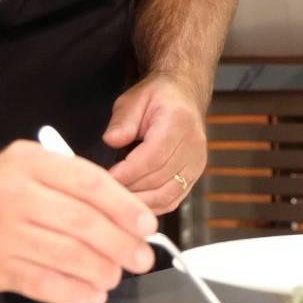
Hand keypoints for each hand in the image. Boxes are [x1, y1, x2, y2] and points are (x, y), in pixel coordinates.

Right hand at [0, 140, 156, 302]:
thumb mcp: (27, 167)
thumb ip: (70, 182)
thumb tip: (127, 215)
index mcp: (30, 162)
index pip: (89, 182)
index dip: (124, 206)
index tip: (146, 225)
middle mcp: (15, 194)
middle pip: (83, 222)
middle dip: (120, 243)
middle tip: (141, 258)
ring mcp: (2, 233)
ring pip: (68, 255)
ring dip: (102, 270)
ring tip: (115, 276)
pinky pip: (45, 284)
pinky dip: (75, 292)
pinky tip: (93, 295)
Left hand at [104, 71, 207, 213]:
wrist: (184, 96)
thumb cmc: (157, 97)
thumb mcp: (134, 99)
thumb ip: (122, 120)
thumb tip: (111, 140)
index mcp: (178, 121)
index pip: (154, 156)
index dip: (129, 172)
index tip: (106, 178)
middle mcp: (193, 145)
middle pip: (160, 179)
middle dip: (130, 190)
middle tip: (104, 193)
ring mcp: (197, 163)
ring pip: (167, 195)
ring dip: (140, 203)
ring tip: (116, 202)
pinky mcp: (195, 176)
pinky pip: (173, 200)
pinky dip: (152, 207)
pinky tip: (133, 206)